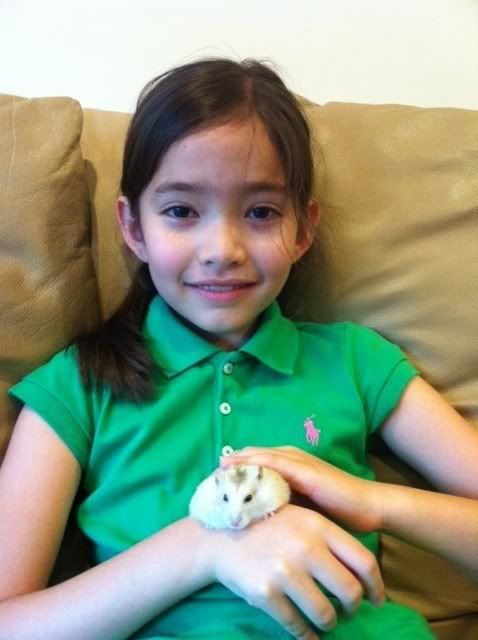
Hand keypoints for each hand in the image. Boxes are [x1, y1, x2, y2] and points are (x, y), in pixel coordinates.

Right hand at [204, 504, 384, 639]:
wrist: (221, 536)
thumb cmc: (268, 526)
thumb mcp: (300, 517)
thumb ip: (329, 538)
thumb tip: (362, 571)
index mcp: (318, 526)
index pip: (363, 561)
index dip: (376, 586)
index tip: (377, 599)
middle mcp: (305, 547)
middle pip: (349, 592)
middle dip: (352, 609)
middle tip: (348, 612)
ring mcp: (284, 571)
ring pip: (324, 614)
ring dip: (329, 624)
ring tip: (325, 622)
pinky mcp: (265, 593)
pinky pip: (296, 625)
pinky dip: (306, 636)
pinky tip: (307, 634)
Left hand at [221, 446, 381, 532]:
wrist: (369, 508)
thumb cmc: (336, 510)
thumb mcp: (301, 507)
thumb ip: (280, 503)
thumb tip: (253, 516)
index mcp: (288, 465)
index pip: (254, 462)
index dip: (234, 470)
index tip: (212, 481)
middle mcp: (291, 458)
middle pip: (252, 457)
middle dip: (231, 465)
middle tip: (208, 476)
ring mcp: (298, 462)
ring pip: (260, 458)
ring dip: (238, 464)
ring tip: (217, 473)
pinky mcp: (305, 471)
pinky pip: (275, 466)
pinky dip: (256, 468)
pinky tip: (242, 474)